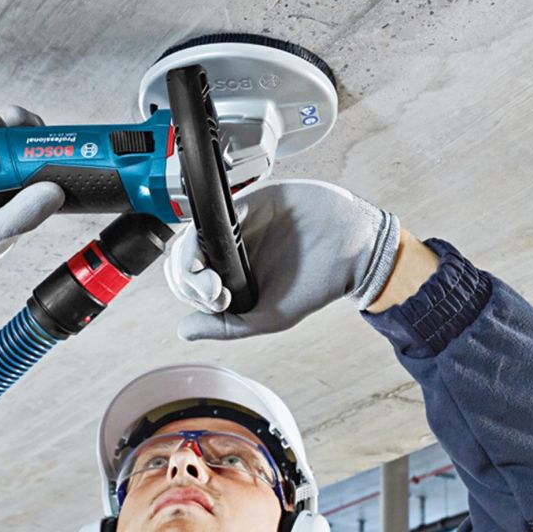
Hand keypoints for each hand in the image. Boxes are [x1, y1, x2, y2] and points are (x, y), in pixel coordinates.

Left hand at [163, 179, 399, 339]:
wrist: (349, 246)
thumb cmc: (315, 283)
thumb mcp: (270, 316)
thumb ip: (227, 325)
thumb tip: (184, 331)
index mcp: (230, 277)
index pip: (190, 283)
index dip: (193, 293)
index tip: (218, 300)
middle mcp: (226, 251)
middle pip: (183, 261)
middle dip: (188, 281)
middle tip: (215, 293)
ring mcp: (233, 226)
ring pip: (190, 237)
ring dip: (189, 261)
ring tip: (216, 281)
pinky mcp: (245, 201)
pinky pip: (212, 212)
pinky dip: (206, 231)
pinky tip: (222, 250)